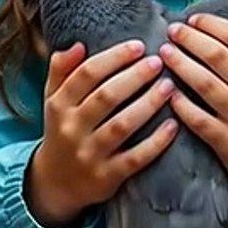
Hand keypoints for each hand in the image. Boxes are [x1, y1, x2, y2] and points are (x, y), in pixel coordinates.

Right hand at [26, 40, 178, 227]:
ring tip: (169, 87)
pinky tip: (173, 125)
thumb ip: (62, 69)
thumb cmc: (63, 129)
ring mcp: (90, 154)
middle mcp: (72, 129)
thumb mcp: (54, 99)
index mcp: (60, 105)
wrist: (55, 183)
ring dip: (148, 104)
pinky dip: (155, 142)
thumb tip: (78, 44)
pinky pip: (135, 158)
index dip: (114, 58)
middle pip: (106, 97)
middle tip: (159, 62)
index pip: (87, 74)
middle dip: (135, 77)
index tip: (139, 46)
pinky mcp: (107, 177)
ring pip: (122, 126)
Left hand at [161, 14, 227, 216]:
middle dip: (190, 39)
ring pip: (205, 84)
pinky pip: (198, 119)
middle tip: (172, 31)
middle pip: (218, 56)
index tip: (192, 19)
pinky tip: (168, 93)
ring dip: (180, 65)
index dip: (211, 24)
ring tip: (164, 53)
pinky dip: (181, 104)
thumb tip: (212, 30)